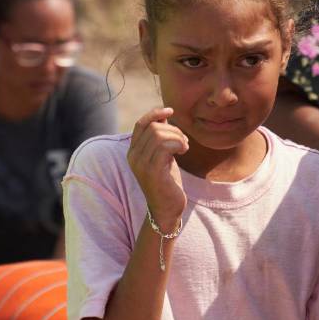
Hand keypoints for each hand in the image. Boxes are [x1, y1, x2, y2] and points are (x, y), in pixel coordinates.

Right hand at [126, 107, 188, 230]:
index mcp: (133, 151)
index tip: (170, 110)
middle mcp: (133, 157)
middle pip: (153, 127)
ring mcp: (141, 165)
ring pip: (159, 135)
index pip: (140, 124)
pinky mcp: (152, 172)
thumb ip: (161, 138)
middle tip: (184, 142)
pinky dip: (178, 144)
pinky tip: (184, 151)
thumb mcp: (163, 155)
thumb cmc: (167, 181)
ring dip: (178, 137)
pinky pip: (165, 146)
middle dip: (174, 130)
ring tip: (185, 147)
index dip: (155, 113)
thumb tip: (164, 115)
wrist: (167, 209)